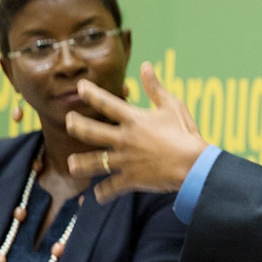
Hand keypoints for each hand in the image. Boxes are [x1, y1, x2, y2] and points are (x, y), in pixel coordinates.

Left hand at [66, 62, 208, 202]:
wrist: (193, 165)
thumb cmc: (185, 133)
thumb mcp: (172, 106)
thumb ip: (155, 87)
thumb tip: (146, 66)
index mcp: (134, 119)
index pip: (106, 103)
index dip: (91, 94)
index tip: (80, 87)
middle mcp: (124, 139)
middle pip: (91, 132)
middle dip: (76, 126)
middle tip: (68, 122)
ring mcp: (125, 160)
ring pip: (95, 162)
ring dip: (81, 164)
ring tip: (71, 165)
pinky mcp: (131, 179)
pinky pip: (112, 187)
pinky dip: (104, 193)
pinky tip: (98, 196)